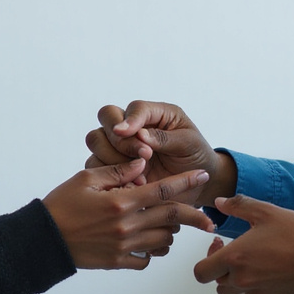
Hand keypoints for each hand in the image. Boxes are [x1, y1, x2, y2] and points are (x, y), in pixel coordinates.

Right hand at [42, 158, 213, 270]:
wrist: (42, 241)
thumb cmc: (61, 205)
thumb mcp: (86, 179)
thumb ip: (117, 171)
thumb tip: (142, 163)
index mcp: (120, 201)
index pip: (163, 189)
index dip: (186, 182)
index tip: (202, 176)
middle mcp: (126, 225)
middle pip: (171, 219)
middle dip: (194, 217)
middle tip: (209, 220)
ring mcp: (123, 246)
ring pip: (163, 240)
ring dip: (170, 232)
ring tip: (170, 226)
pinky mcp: (117, 262)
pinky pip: (146, 259)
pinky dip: (152, 251)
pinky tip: (150, 242)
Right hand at [84, 101, 234, 205]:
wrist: (196, 183)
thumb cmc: (196, 156)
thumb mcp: (188, 143)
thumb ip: (165, 137)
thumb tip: (140, 134)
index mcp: (154, 113)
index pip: (134, 108)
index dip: (130, 119)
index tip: (126, 132)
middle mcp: (133, 125)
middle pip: (107, 117)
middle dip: (120, 138)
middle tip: (145, 156)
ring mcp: (120, 145)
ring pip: (97, 140)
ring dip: (114, 156)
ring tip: (140, 175)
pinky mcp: (113, 166)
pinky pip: (97, 165)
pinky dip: (110, 176)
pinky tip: (132, 185)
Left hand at [192, 195, 293, 293]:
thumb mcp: (266, 212)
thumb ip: (239, 206)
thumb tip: (220, 203)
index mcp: (235, 258)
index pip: (201, 272)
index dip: (205, 259)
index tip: (219, 246)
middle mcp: (242, 279)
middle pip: (215, 283)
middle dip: (219, 268)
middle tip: (232, 253)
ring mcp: (256, 293)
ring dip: (232, 280)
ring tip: (247, 263)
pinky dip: (250, 288)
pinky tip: (263, 272)